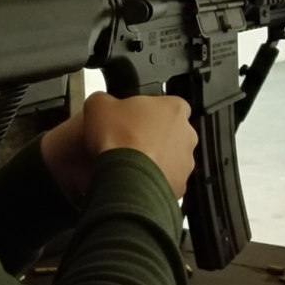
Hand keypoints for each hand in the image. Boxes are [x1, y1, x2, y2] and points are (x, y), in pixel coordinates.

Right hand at [41, 92, 197, 199]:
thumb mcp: (98, 105)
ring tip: (132, 162)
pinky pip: (168, 179)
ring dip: (157, 158)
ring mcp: (186, 161)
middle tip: (132, 140)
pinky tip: (136, 178)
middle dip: (156, 135)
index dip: (152, 110)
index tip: (137, 117)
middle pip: (173, 131)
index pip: (170, 103)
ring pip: (173, 157)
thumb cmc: (118, 139)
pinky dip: (155, 179)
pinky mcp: (180, 185)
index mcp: (173, 108)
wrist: (124, 179)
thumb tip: (102, 102)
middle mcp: (187, 134)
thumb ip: (105, 98)